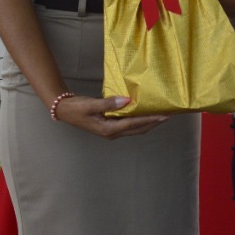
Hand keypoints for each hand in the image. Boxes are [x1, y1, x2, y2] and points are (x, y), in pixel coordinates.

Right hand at [52, 94, 168, 138]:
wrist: (65, 110)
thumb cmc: (76, 108)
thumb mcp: (91, 104)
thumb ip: (109, 103)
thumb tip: (127, 100)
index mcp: (108, 129)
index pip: (134, 124)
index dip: (150, 119)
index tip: (164, 115)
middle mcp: (112, 133)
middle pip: (139, 129)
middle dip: (154, 122)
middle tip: (169, 115)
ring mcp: (112, 131)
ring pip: (136, 128)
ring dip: (149, 122)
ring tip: (161, 115)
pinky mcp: (111, 127)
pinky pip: (130, 125)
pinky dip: (140, 120)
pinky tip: (146, 113)